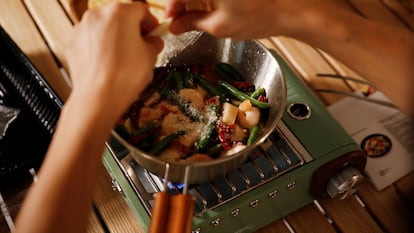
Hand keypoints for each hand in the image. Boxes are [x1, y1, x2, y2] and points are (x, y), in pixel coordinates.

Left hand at [66, 2, 162, 120]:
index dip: (151, 24)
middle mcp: (98, 15)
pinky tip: (109, 65)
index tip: (154, 34)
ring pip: (104, 29)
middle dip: (132, 31)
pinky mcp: (73, 44)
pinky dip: (100, 49)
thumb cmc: (124, 75)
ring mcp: (82, 29)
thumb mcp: (150, 57)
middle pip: (121, 17)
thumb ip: (153, 44)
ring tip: (124, 59)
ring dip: (115, 39)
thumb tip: (153, 42)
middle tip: (141, 47)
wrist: (98, 97)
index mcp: (120, 12)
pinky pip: (91, 41)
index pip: (142, 10)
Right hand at [165, 0, 328, 39]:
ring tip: (198, 17)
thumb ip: (191, 23)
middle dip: (182, 3)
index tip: (172, 19)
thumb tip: (176, 26)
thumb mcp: (219, 26)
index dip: (171, 6)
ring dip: (195, 0)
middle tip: (182, 20)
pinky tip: (212, 8)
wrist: (291, 8)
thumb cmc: (258, 17)